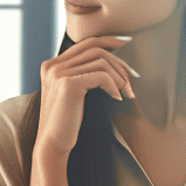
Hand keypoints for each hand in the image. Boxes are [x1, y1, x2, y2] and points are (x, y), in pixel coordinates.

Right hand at [34, 35, 138, 158]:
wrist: (53, 145)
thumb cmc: (66, 123)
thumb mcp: (72, 94)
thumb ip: (81, 75)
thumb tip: (110, 61)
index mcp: (51, 65)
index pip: (85, 42)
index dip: (109, 40)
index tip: (127, 43)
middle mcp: (52, 66)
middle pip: (95, 48)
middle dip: (119, 61)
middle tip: (133, 77)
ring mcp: (58, 74)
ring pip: (101, 61)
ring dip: (120, 76)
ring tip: (127, 92)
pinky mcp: (68, 85)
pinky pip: (101, 75)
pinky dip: (114, 85)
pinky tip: (118, 98)